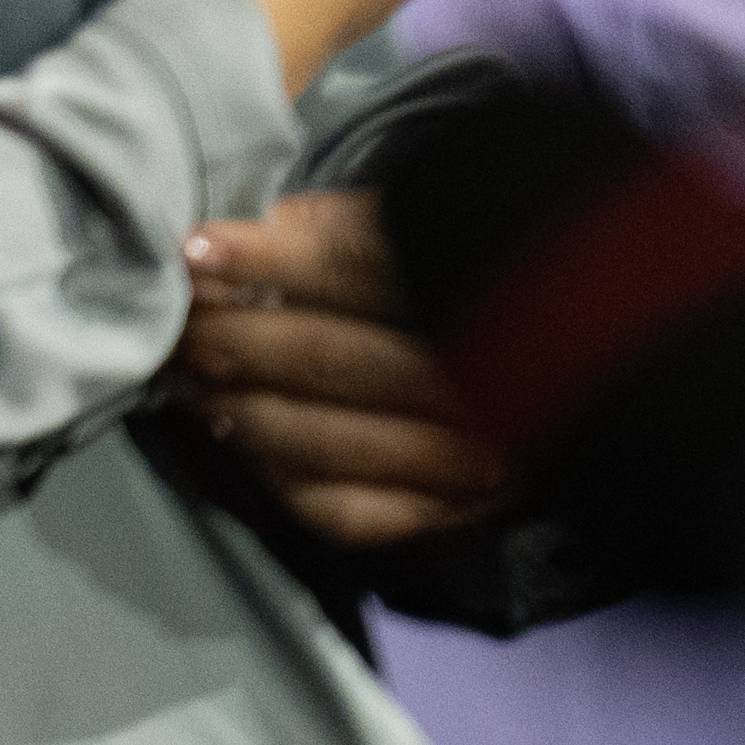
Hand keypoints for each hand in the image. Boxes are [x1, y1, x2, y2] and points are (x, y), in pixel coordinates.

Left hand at [172, 189, 506, 546]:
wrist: (574, 381)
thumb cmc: (470, 289)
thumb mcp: (421, 235)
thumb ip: (341, 230)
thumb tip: (250, 235)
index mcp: (470, 286)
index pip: (352, 264)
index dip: (262, 258)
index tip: (191, 251)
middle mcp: (472, 376)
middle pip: (323, 357)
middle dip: (226, 338)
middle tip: (170, 323)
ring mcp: (465, 457)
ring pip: (320, 436)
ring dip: (233, 406)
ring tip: (183, 378)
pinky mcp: (450, 514)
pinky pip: (342, 509)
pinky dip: (279, 477)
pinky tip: (243, 442)